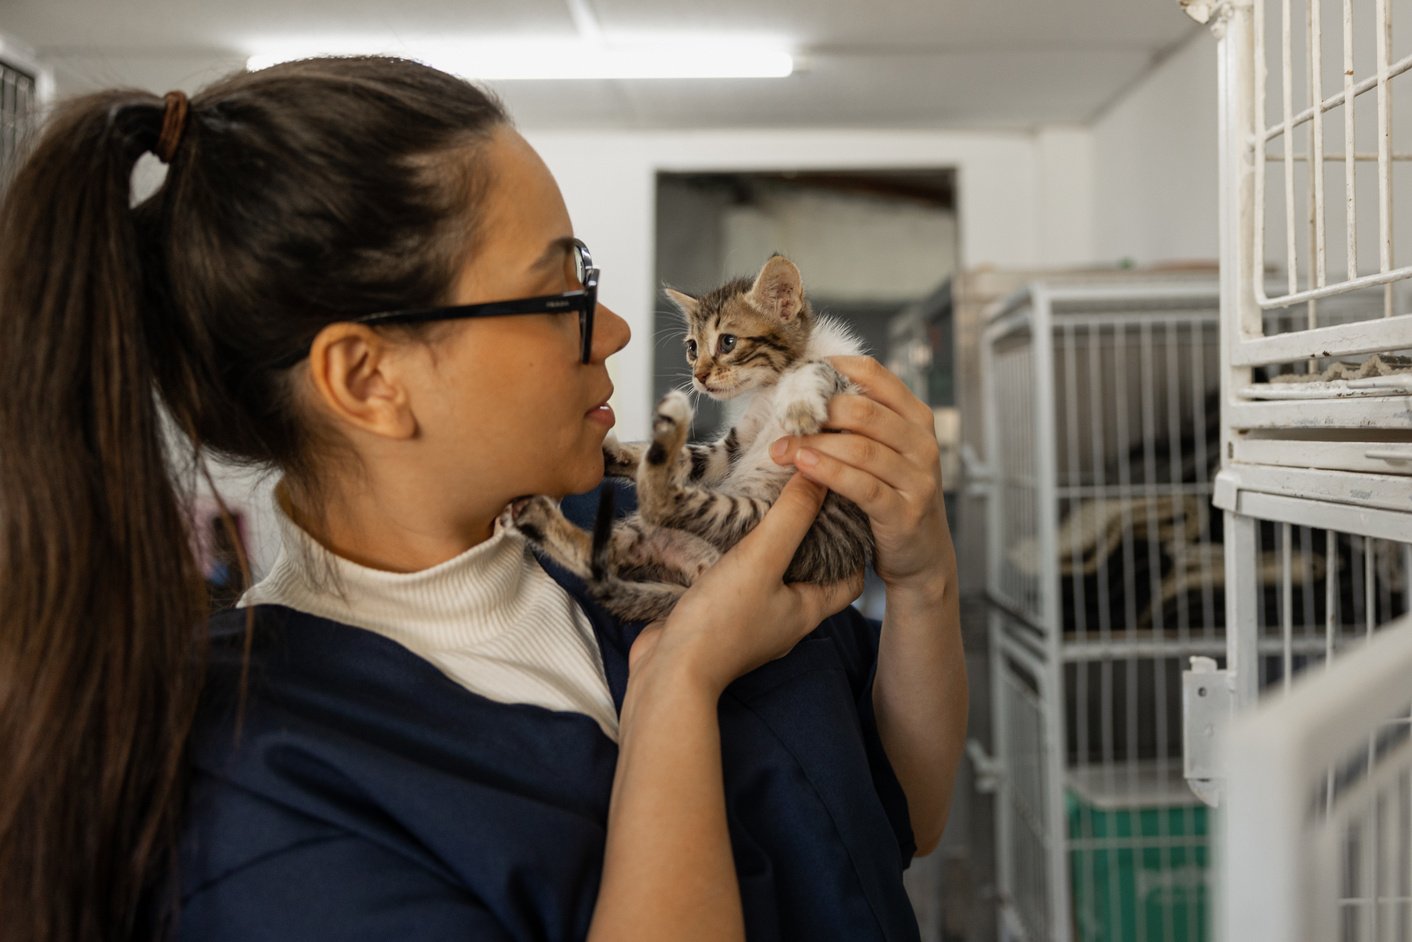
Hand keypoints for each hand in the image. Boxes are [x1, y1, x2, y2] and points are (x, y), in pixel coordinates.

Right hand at [628, 474, 863, 697]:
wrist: (669, 671)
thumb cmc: (721, 623)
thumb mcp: (762, 558)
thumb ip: (791, 517)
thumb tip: (818, 475)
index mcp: (806, 611)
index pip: (850, 580)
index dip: (854, 548)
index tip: (844, 512)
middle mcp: (783, 619)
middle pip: (810, 574)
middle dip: (808, 539)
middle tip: (802, 500)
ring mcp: (750, 622)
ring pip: (771, 578)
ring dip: (769, 548)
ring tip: (763, 509)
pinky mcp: (719, 621)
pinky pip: (737, 585)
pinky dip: (737, 561)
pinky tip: (723, 538)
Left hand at [769, 356, 954, 600]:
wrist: (922, 554)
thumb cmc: (891, 494)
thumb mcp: (885, 451)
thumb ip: (859, 423)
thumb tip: (803, 393)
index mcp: (915, 417)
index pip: (874, 375)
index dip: (832, 369)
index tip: (797, 375)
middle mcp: (922, 443)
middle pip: (864, 411)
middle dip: (817, 412)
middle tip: (781, 419)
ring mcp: (918, 479)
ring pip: (860, 449)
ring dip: (813, 445)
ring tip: (780, 448)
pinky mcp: (905, 513)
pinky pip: (863, 486)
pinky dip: (829, 473)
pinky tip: (802, 467)